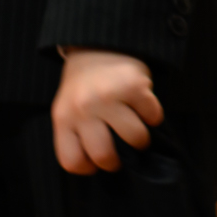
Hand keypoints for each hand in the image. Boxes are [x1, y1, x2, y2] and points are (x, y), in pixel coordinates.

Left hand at [52, 47, 161, 174]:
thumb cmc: (84, 88)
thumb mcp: (68, 110)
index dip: (88, 168)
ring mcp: (108, 98)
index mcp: (63, 118)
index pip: (72, 161)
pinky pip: (154, 117)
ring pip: (136, 139)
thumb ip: (78, 135)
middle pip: (104, 156)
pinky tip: (142, 106)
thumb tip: (101, 167)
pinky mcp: (134, 87)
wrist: (96, 47)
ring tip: (134, 126)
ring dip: (140, 138)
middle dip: (117, 161)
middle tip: (121, 150)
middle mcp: (82, 109)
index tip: (95, 161)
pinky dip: (152, 115)